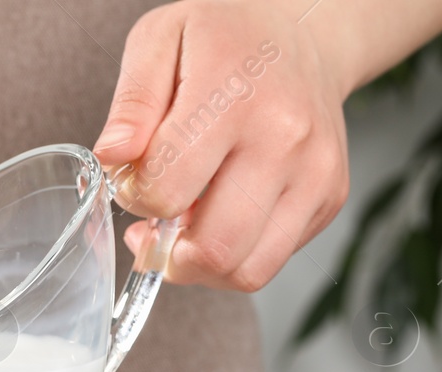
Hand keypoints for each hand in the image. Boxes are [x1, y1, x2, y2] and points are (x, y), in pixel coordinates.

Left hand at [93, 0, 351, 291]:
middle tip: (154, 229)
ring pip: (247, 272)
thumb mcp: (161, 40)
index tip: (134, 182)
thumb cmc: (227, 36)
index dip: (136, 199)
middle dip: (168, 255)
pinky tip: (221, 216)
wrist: (306, 29)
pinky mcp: (330, 197)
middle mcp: (284, 141)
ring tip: (186, 230)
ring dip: (202, 267)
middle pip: (214, 248)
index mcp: (234, 99)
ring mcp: (315, 173)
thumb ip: (131, 103)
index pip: (167, 192)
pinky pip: (271, 261)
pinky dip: (236, 256)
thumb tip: (111, 157)